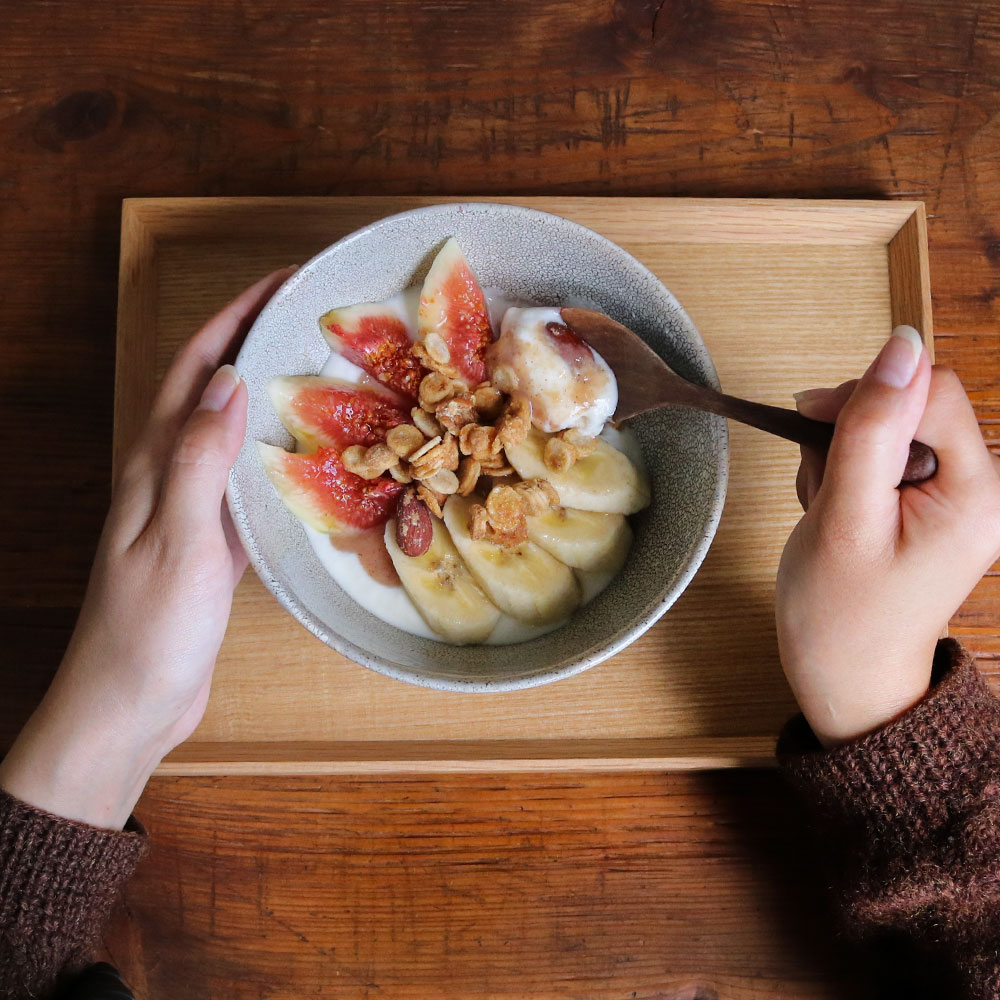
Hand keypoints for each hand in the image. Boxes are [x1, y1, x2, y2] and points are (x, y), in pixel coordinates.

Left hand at [0, 267, 293, 827]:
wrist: (129, 705)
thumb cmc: (149, 629)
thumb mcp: (179, 539)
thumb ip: (199, 459)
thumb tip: (229, 380)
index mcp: (152, 463)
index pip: (194, 367)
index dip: (234, 316)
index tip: (284, 282)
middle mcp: (167, 475)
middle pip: (210, 388)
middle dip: (253, 340)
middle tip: (314, 318)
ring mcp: (189, 508)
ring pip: (230, 430)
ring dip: (266, 392)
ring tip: (320, 371)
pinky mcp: (212, 543)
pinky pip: (245, 479)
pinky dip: (275, 453)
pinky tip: (308, 456)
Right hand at [776, 325, 999, 747]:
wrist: (845, 678)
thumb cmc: (842, 614)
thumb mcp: (846, 516)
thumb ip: (872, 427)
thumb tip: (901, 342)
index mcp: (978, 490)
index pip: (928, 389)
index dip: (866, 396)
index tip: (813, 424)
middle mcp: (982, 487)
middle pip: (910, 404)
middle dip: (849, 433)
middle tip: (823, 488)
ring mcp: (958, 496)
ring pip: (889, 427)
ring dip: (840, 456)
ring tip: (828, 510)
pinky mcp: (932, 502)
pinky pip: (886, 456)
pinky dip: (847, 474)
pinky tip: (836, 512)